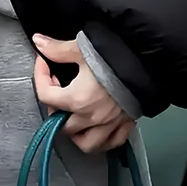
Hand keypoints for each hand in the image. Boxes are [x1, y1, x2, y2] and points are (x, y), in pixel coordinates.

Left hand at [32, 34, 134, 153]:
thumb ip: (57, 49)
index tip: (44, 64)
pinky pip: (111, 142)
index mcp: (76, 99)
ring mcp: (109, 124)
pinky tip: (99, 126)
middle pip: (61, 125)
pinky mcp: (125, 124)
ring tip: (74, 117)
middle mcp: (91, 117)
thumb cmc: (115, 57)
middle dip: (55, 108)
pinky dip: (103, 139)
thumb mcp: (81, 48)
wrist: (147, 63)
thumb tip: (39, 42)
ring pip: (86, 143)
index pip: (45, 95)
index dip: (40, 76)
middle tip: (57, 91)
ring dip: (76, 134)